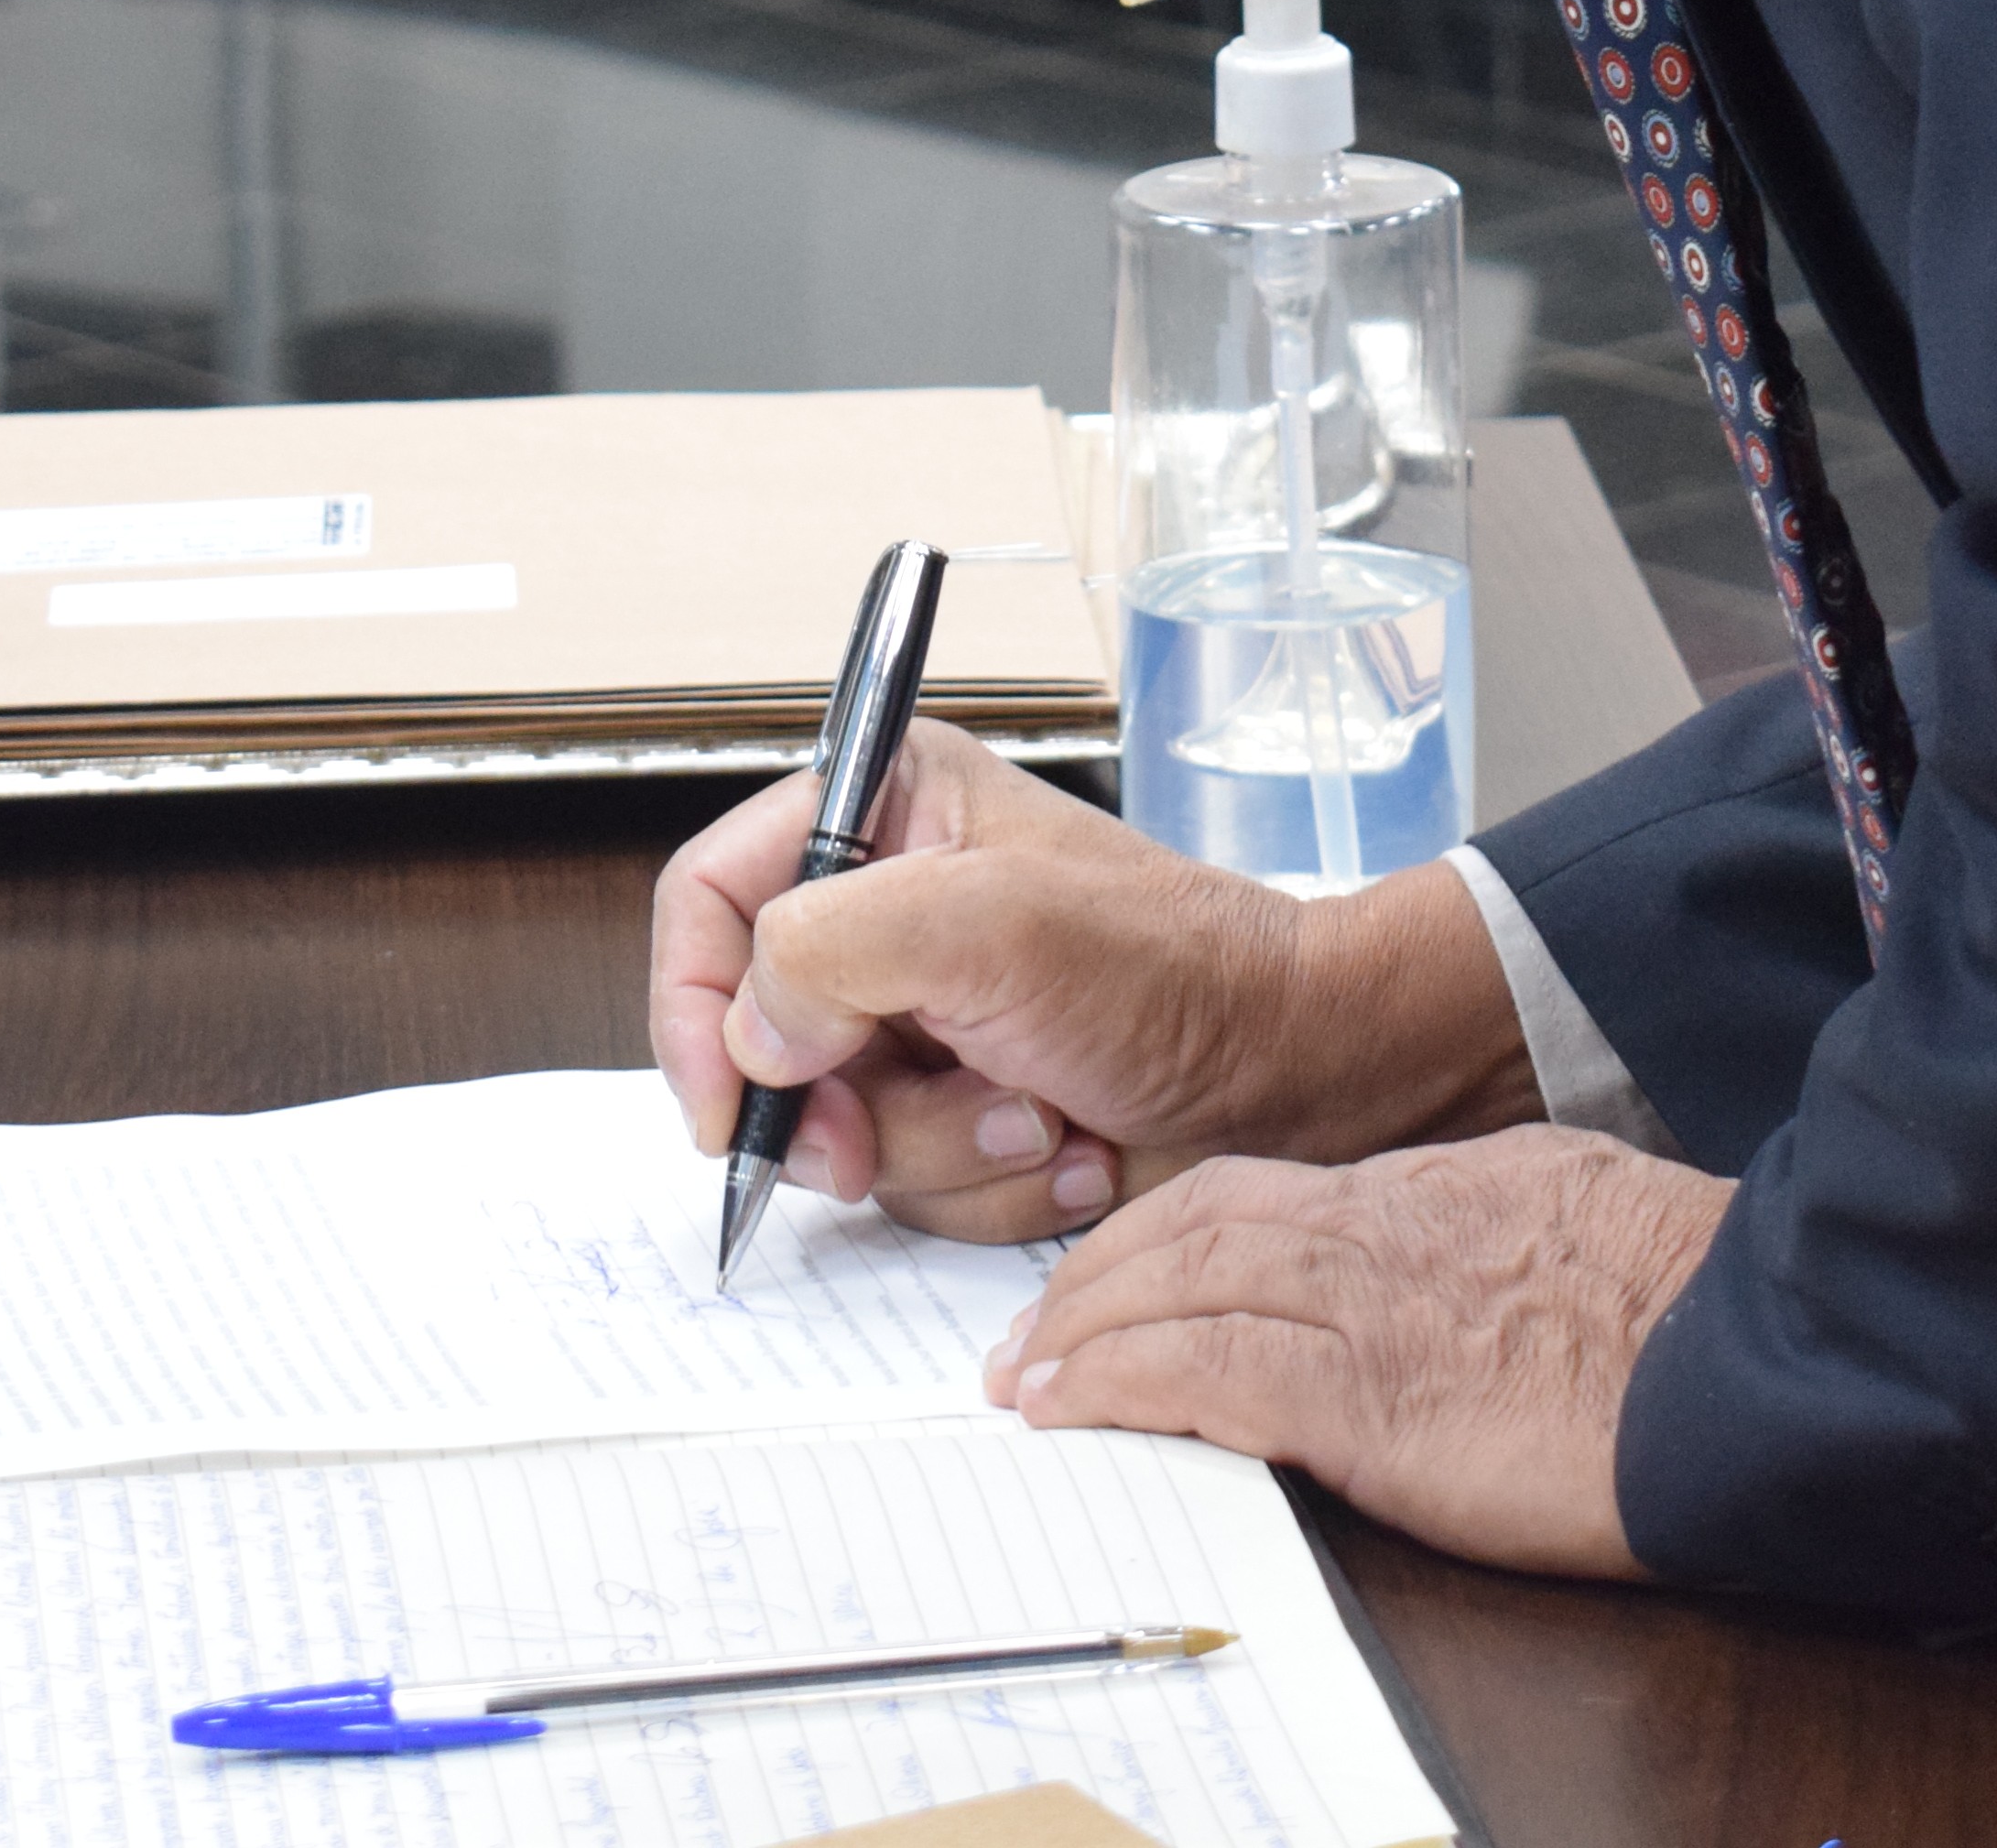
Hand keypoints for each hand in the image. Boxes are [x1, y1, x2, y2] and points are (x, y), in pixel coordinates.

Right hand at [650, 721, 1533, 1243]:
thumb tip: (756, 1030)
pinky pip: (911, 1179)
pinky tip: (1068, 1149)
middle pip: (765, 1037)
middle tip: (884, 1140)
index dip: (694, 1007)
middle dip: (844, 1109)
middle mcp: (896, 909)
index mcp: (889, 810)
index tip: (729, 1106)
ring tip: (1040, 1117)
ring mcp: (931, 1017)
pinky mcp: (968, 1102)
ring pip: (838, 1126)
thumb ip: (833, 948)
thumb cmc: (1181, 973)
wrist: (1302, 1076)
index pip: (711, 898)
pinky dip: (986, 1186)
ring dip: (939, 1149)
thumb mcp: (994, 926)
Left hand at [985, 1127, 1735, 1574]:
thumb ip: (1511, 1239)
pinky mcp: (1364, 1394)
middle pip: (1201, 1220)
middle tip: (1032, 1329)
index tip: (1126, 1270)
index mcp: (1450, 1189)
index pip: (1274, 1191)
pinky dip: (1117, 1380)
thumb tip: (1474, 1274)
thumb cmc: (1701, 1316)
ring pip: (1180, 1280)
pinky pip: (1201, 1370)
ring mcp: (1371, 1302)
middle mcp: (1390, 1224)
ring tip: (1023, 1374)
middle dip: (1102, 1272)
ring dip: (1083, 1328)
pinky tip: (1068, 1405)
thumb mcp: (1592, 1229)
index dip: (1178, 1228)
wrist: (1751, 1366)